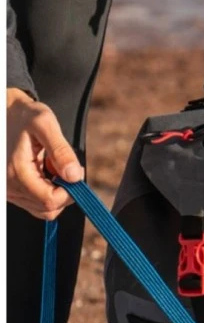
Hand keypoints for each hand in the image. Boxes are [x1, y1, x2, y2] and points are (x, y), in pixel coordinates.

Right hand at [7, 88, 83, 219]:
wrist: (5, 113)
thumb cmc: (24, 116)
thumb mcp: (45, 124)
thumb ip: (61, 151)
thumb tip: (75, 177)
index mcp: (17, 172)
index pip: (50, 201)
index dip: (70, 193)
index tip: (76, 172)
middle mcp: (8, 187)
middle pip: (47, 209)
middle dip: (65, 192)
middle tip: (65, 166)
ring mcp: (8, 191)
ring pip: (42, 208)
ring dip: (56, 191)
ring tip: (53, 166)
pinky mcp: (10, 190)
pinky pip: (34, 202)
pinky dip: (46, 190)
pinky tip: (46, 170)